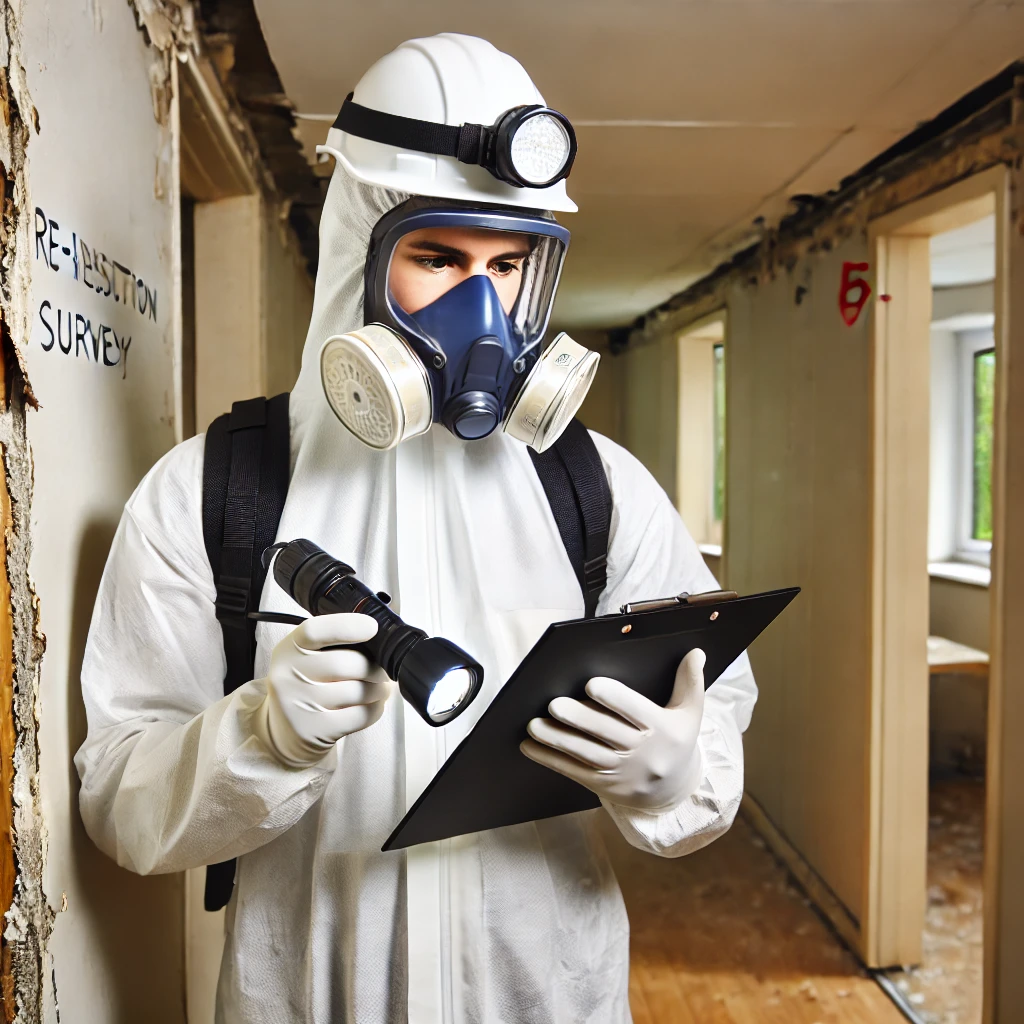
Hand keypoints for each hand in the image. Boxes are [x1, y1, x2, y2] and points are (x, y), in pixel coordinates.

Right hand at [257, 613, 392, 767]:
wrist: (284, 733)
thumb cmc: (306, 687)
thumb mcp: (305, 659)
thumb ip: (333, 644)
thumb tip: (378, 638)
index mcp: (287, 651)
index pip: (314, 631)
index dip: (348, 626)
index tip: (372, 627)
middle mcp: (288, 677)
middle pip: (344, 663)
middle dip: (374, 667)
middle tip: (383, 671)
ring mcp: (299, 706)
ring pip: (357, 691)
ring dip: (379, 689)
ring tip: (379, 688)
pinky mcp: (314, 731)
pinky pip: (360, 715)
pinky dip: (376, 709)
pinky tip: (373, 705)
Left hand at [520, 648, 706, 811]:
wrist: (674, 793)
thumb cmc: (677, 743)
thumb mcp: (690, 715)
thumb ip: (691, 683)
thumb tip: (695, 652)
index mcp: (662, 730)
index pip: (635, 711)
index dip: (614, 698)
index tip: (591, 684)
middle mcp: (641, 752)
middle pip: (606, 733)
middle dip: (579, 719)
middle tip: (554, 703)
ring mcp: (620, 772)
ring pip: (585, 753)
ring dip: (557, 740)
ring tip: (535, 725)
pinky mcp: (603, 786)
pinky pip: (573, 772)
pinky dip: (550, 759)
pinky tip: (530, 746)